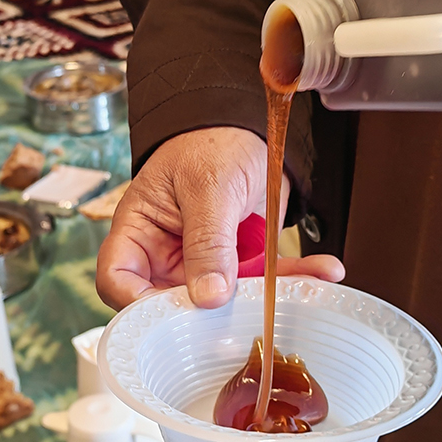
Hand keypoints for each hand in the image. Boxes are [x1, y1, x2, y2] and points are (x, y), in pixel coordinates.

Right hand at [97, 127, 344, 309]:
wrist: (250, 126)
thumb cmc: (209, 140)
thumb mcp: (207, 186)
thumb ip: (206, 241)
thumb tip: (207, 297)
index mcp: (138, 229)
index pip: (117, 278)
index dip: (134, 303)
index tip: (171, 315)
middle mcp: (164, 252)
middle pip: (169, 303)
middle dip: (210, 316)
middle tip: (247, 314)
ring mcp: (201, 261)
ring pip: (225, 300)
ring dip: (266, 297)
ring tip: (309, 285)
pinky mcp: (238, 261)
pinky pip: (260, 280)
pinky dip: (291, 277)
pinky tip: (324, 270)